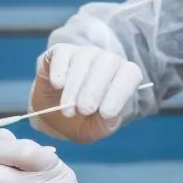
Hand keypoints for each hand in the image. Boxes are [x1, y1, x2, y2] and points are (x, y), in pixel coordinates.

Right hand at [29, 44, 145, 142]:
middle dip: (95, 89)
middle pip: (108, 62)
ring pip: (83, 59)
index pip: (130, 74)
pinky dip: (60, 69)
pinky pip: (62, 53)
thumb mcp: (94, 130)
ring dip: (75, 86)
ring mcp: (82, 54)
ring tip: (67, 110)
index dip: (120, 92)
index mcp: (122, 77)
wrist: (52, 116)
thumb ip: (105, 125)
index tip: (106, 114)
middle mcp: (105, 61)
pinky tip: (58, 86)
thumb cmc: (79, 121)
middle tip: (83, 110)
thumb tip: (109, 115)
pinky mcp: (59, 52)